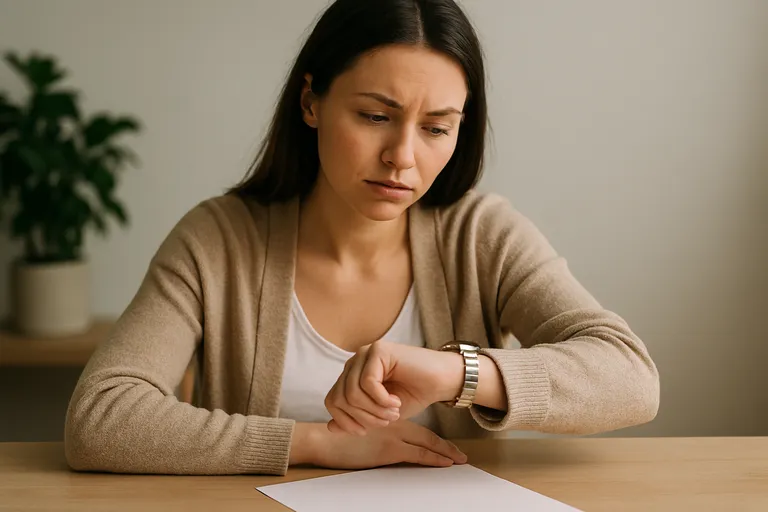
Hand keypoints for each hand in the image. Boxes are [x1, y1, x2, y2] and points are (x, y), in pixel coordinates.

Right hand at [293, 420, 467, 469]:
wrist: (324, 440)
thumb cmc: (338, 438)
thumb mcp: (361, 431)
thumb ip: (376, 434)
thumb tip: (386, 444)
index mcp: (388, 419)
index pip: (417, 429)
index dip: (434, 438)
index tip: (449, 447)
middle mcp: (393, 425)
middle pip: (426, 435)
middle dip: (446, 447)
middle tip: (461, 456)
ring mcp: (393, 436)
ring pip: (426, 443)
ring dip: (445, 453)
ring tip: (459, 460)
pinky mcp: (389, 448)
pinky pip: (418, 453)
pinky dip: (434, 458)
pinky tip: (445, 463)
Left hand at [324, 340, 463, 434]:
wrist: (442, 380)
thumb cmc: (413, 395)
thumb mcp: (379, 414)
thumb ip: (356, 419)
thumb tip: (330, 427)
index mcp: (352, 375)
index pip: (332, 400)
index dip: (345, 421)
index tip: (365, 431)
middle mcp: (355, 362)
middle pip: (340, 397)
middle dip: (362, 418)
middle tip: (385, 422)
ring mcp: (366, 353)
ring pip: (352, 392)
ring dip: (374, 410)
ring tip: (393, 413)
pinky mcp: (379, 350)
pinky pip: (368, 382)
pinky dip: (381, 399)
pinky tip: (396, 402)